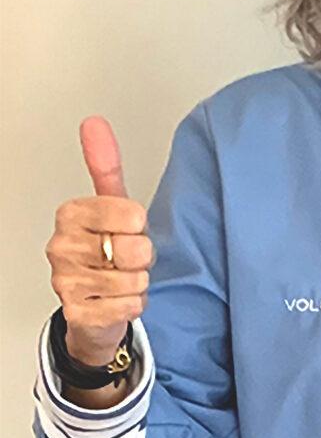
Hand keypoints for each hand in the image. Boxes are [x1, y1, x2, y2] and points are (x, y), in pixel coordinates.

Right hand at [46, 117, 153, 366]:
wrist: (95, 303)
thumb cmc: (108, 248)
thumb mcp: (112, 203)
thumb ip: (105, 164)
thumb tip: (94, 122)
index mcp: (70, 214)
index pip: (131, 214)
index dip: (140, 225)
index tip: (127, 228)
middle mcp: (61, 247)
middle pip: (136, 248)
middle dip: (142, 256)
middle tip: (126, 256)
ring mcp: (64, 283)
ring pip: (134, 278)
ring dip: (138, 281)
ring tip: (122, 277)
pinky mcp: (76, 315)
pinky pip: (130, 305)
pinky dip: (133, 304)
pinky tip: (117, 299)